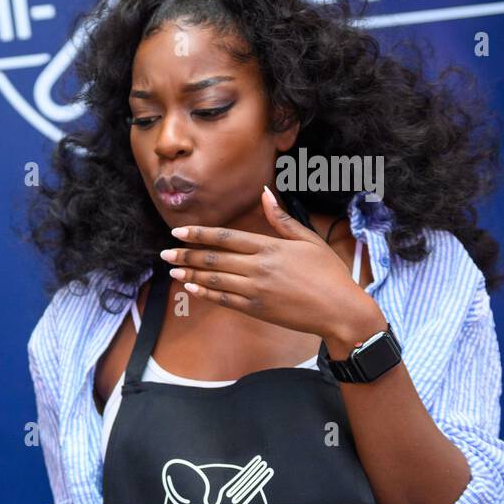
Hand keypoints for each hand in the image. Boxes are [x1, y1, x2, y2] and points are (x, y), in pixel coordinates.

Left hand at [161, 186, 385, 353]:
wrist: (339, 310)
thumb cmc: (328, 273)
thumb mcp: (309, 240)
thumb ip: (282, 219)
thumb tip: (266, 193)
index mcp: (270, 247)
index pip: (225, 237)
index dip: (199, 234)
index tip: (178, 232)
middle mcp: (258, 268)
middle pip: (213, 259)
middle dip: (186, 255)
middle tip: (164, 254)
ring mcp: (255, 291)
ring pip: (214, 280)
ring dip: (190, 274)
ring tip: (172, 270)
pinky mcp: (256, 309)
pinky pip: (224, 300)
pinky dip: (205, 293)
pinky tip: (191, 288)